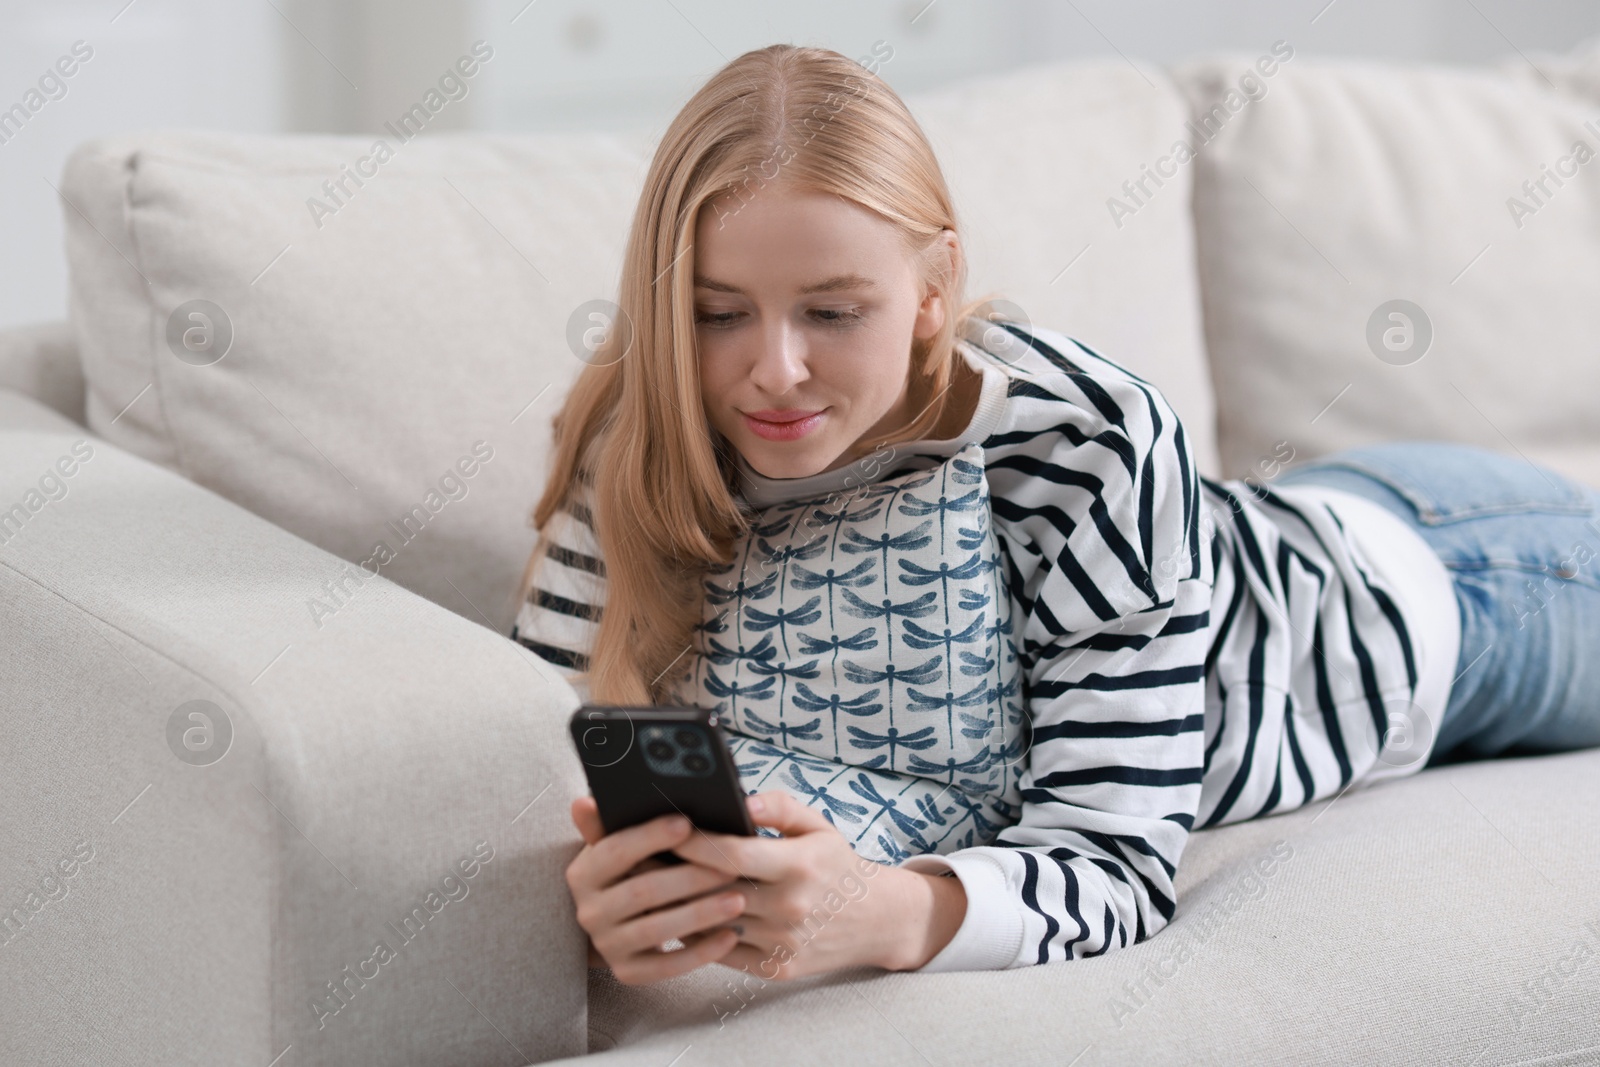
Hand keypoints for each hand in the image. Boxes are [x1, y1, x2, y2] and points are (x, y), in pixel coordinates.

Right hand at [566, 796, 746, 984]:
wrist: (616, 923)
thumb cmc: (630, 871)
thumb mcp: (617, 844)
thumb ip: (609, 823)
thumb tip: (583, 802)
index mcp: (584, 873)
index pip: (614, 851)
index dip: (650, 836)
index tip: (687, 823)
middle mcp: (589, 912)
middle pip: (641, 892)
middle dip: (689, 878)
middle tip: (730, 868)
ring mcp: (606, 945)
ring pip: (656, 929)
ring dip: (700, 914)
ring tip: (738, 900)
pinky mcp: (627, 972)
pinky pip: (666, 967)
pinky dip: (700, 952)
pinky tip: (731, 936)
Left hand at [671, 791, 967, 978]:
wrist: (875, 920)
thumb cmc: (836, 864)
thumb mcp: (818, 825)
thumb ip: (779, 807)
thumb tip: (741, 800)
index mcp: (799, 866)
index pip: (731, 854)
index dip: (692, 841)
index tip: (664, 828)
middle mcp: (790, 908)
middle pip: (714, 890)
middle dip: (672, 872)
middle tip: (638, 856)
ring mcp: (781, 943)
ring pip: (712, 924)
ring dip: (677, 905)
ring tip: (646, 885)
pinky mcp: (775, 969)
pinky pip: (722, 952)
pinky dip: (696, 934)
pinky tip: (675, 916)